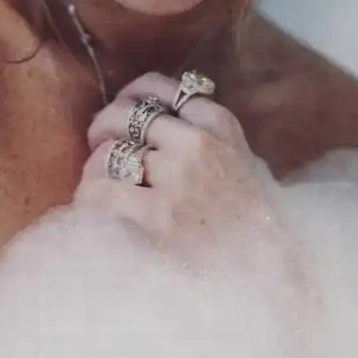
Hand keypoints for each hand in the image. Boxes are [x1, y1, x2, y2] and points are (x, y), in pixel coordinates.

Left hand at [74, 72, 283, 262]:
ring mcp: (176, 178)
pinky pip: (103, 190)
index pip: (161, 88)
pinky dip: (89, 194)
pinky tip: (90, 203)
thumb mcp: (239, 155)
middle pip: (128, 115)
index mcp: (218, 124)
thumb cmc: (250, 215)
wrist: (268, 269)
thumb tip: (158, 113)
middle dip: (104, 125)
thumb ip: (206, 130)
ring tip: (96, 177)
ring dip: (96, 165)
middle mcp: (196, 143)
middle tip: (97, 142)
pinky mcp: (157, 216)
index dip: (131, 94)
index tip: (123, 107)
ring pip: (112, 152)